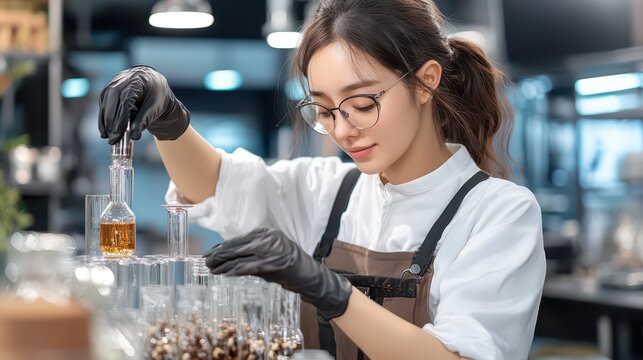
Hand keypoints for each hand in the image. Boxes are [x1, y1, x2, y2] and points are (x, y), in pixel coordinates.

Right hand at [98, 65, 189, 144]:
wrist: (155, 84)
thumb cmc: (157, 95)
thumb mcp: (155, 107)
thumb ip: (144, 120)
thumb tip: (134, 136)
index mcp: (138, 80)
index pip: (126, 100)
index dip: (120, 118)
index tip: (118, 134)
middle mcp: (123, 78)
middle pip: (112, 99)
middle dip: (110, 121)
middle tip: (112, 139)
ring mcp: (114, 82)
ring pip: (105, 100)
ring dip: (104, 120)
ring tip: (107, 136)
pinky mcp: (109, 88)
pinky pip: (103, 102)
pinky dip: (103, 116)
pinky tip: (105, 129)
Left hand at [204, 228, 352, 319]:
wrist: (307, 273)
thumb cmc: (287, 262)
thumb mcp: (270, 249)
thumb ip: (252, 248)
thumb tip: (227, 253)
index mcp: (266, 232)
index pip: (239, 238)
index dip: (223, 246)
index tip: (211, 251)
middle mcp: (267, 239)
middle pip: (236, 246)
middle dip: (219, 254)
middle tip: (206, 260)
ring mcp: (269, 251)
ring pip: (239, 257)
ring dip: (223, 264)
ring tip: (211, 268)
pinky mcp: (269, 265)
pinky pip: (246, 267)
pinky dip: (233, 270)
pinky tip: (224, 273)